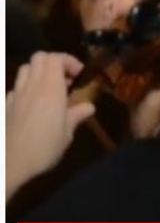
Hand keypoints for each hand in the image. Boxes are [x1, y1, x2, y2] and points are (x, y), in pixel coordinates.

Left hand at [7, 52, 93, 199]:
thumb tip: (89, 107)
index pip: (55, 58)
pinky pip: (16, 87)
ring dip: (39, 72)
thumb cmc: (43, 148)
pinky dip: (26, 88)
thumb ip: (76, 115)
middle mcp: (32, 87)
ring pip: (25, 68)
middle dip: (54, 62)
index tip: (78, 76)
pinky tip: (33, 105)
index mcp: (50, 90)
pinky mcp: (5, 106)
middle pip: (39, 57)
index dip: (68, 61)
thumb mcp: (67, 134)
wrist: (8, 164)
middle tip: (65, 79)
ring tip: (49, 89)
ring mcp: (16, 95)